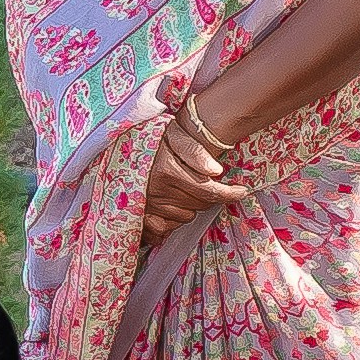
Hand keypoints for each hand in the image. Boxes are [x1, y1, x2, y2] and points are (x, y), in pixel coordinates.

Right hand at [134, 72, 251, 237]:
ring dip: (192, 204)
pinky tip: (174, 202)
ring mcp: (147, 206)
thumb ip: (194, 150)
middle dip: (210, 195)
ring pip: (186, 216)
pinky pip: (168, 227)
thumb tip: (216, 171)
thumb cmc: (149, 136)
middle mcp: (156, 192)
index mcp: (167, 171)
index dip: (229, 193)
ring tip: (185, 186)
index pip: (209, 191)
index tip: (242, 191)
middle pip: (200, 205)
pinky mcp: (140, 215)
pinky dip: (175, 217)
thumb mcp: (173, 133)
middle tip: (207, 181)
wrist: (117, 145)